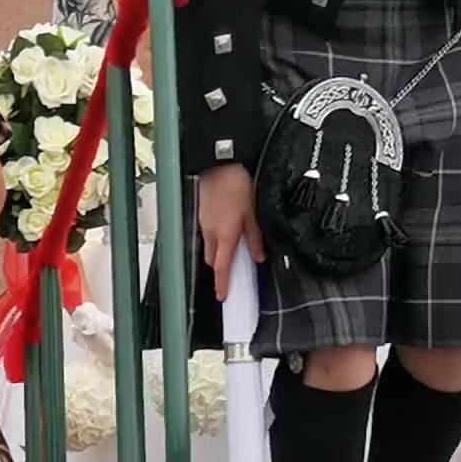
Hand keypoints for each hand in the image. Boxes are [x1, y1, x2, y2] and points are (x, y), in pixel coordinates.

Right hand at [197, 163, 263, 299]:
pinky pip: (207, 234)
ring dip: (218, 254)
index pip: (222, 267)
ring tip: (231, 253)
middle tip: (231, 276)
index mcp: (225, 235)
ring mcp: (204, 223)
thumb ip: (255, 237)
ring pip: (209, 247)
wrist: (219, 164)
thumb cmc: (236, 186)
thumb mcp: (252, 213)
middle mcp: (211, 233)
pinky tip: (226, 232)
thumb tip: (258, 257)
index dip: (222, 284)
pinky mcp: (202, 214)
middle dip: (220, 270)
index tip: (223, 297)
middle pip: (212, 260)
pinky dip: (215, 240)